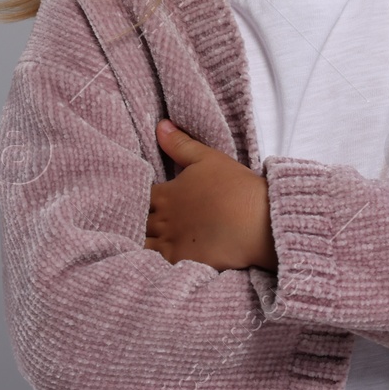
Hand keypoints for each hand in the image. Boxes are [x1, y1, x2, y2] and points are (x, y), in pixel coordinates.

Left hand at [144, 120, 277, 271]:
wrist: (258, 221)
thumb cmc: (235, 187)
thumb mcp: (208, 158)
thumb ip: (180, 144)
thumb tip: (160, 125)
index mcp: (166, 193)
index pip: (137, 195)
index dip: (134, 196)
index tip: (135, 196)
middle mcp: (162, 219)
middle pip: (136, 220)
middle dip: (132, 219)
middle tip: (130, 219)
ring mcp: (170, 242)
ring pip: (141, 243)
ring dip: (138, 240)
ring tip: (135, 240)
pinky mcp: (180, 261)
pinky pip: (154, 264)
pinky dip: (147, 262)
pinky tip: (144, 262)